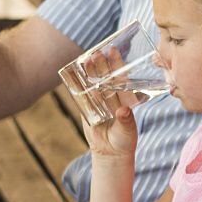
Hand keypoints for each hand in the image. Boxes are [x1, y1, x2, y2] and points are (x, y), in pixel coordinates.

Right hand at [76, 47, 138, 161]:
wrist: (109, 152)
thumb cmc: (123, 140)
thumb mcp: (127, 131)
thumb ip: (126, 121)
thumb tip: (123, 111)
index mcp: (124, 97)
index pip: (121, 76)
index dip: (117, 63)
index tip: (113, 50)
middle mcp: (111, 96)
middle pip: (106, 76)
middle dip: (101, 64)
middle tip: (97, 53)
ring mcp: (98, 100)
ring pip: (93, 82)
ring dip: (89, 71)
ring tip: (85, 59)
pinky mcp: (86, 107)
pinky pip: (81, 94)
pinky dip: (78, 84)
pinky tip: (74, 72)